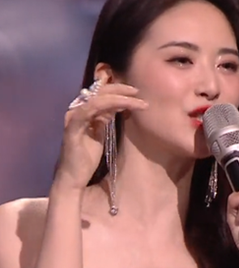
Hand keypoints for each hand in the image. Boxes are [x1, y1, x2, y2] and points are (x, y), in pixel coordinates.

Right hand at [54, 75, 146, 191]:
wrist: (73, 178)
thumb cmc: (86, 158)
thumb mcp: (100, 134)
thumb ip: (105, 118)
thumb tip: (120, 106)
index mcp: (84, 111)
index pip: (100, 92)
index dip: (118, 89)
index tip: (136, 92)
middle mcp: (77, 111)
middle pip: (99, 91)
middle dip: (121, 89)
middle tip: (138, 92)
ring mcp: (73, 118)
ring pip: (97, 99)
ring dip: (120, 98)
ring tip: (137, 102)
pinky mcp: (73, 128)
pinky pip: (88, 110)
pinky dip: (106, 105)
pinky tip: (122, 106)